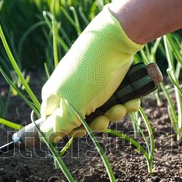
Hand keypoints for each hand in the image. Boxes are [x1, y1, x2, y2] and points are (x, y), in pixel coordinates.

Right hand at [40, 5, 142, 141]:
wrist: (114, 43)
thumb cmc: (88, 77)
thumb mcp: (71, 107)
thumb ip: (59, 126)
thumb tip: (49, 138)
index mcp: (56, 98)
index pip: (54, 123)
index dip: (68, 131)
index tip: (81, 131)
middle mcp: (71, 93)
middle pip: (82, 121)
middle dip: (97, 123)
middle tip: (105, 120)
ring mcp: (91, 87)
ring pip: (102, 112)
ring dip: (114, 114)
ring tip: (121, 106)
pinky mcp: (109, 83)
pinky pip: (116, 101)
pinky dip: (125, 103)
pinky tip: (132, 100)